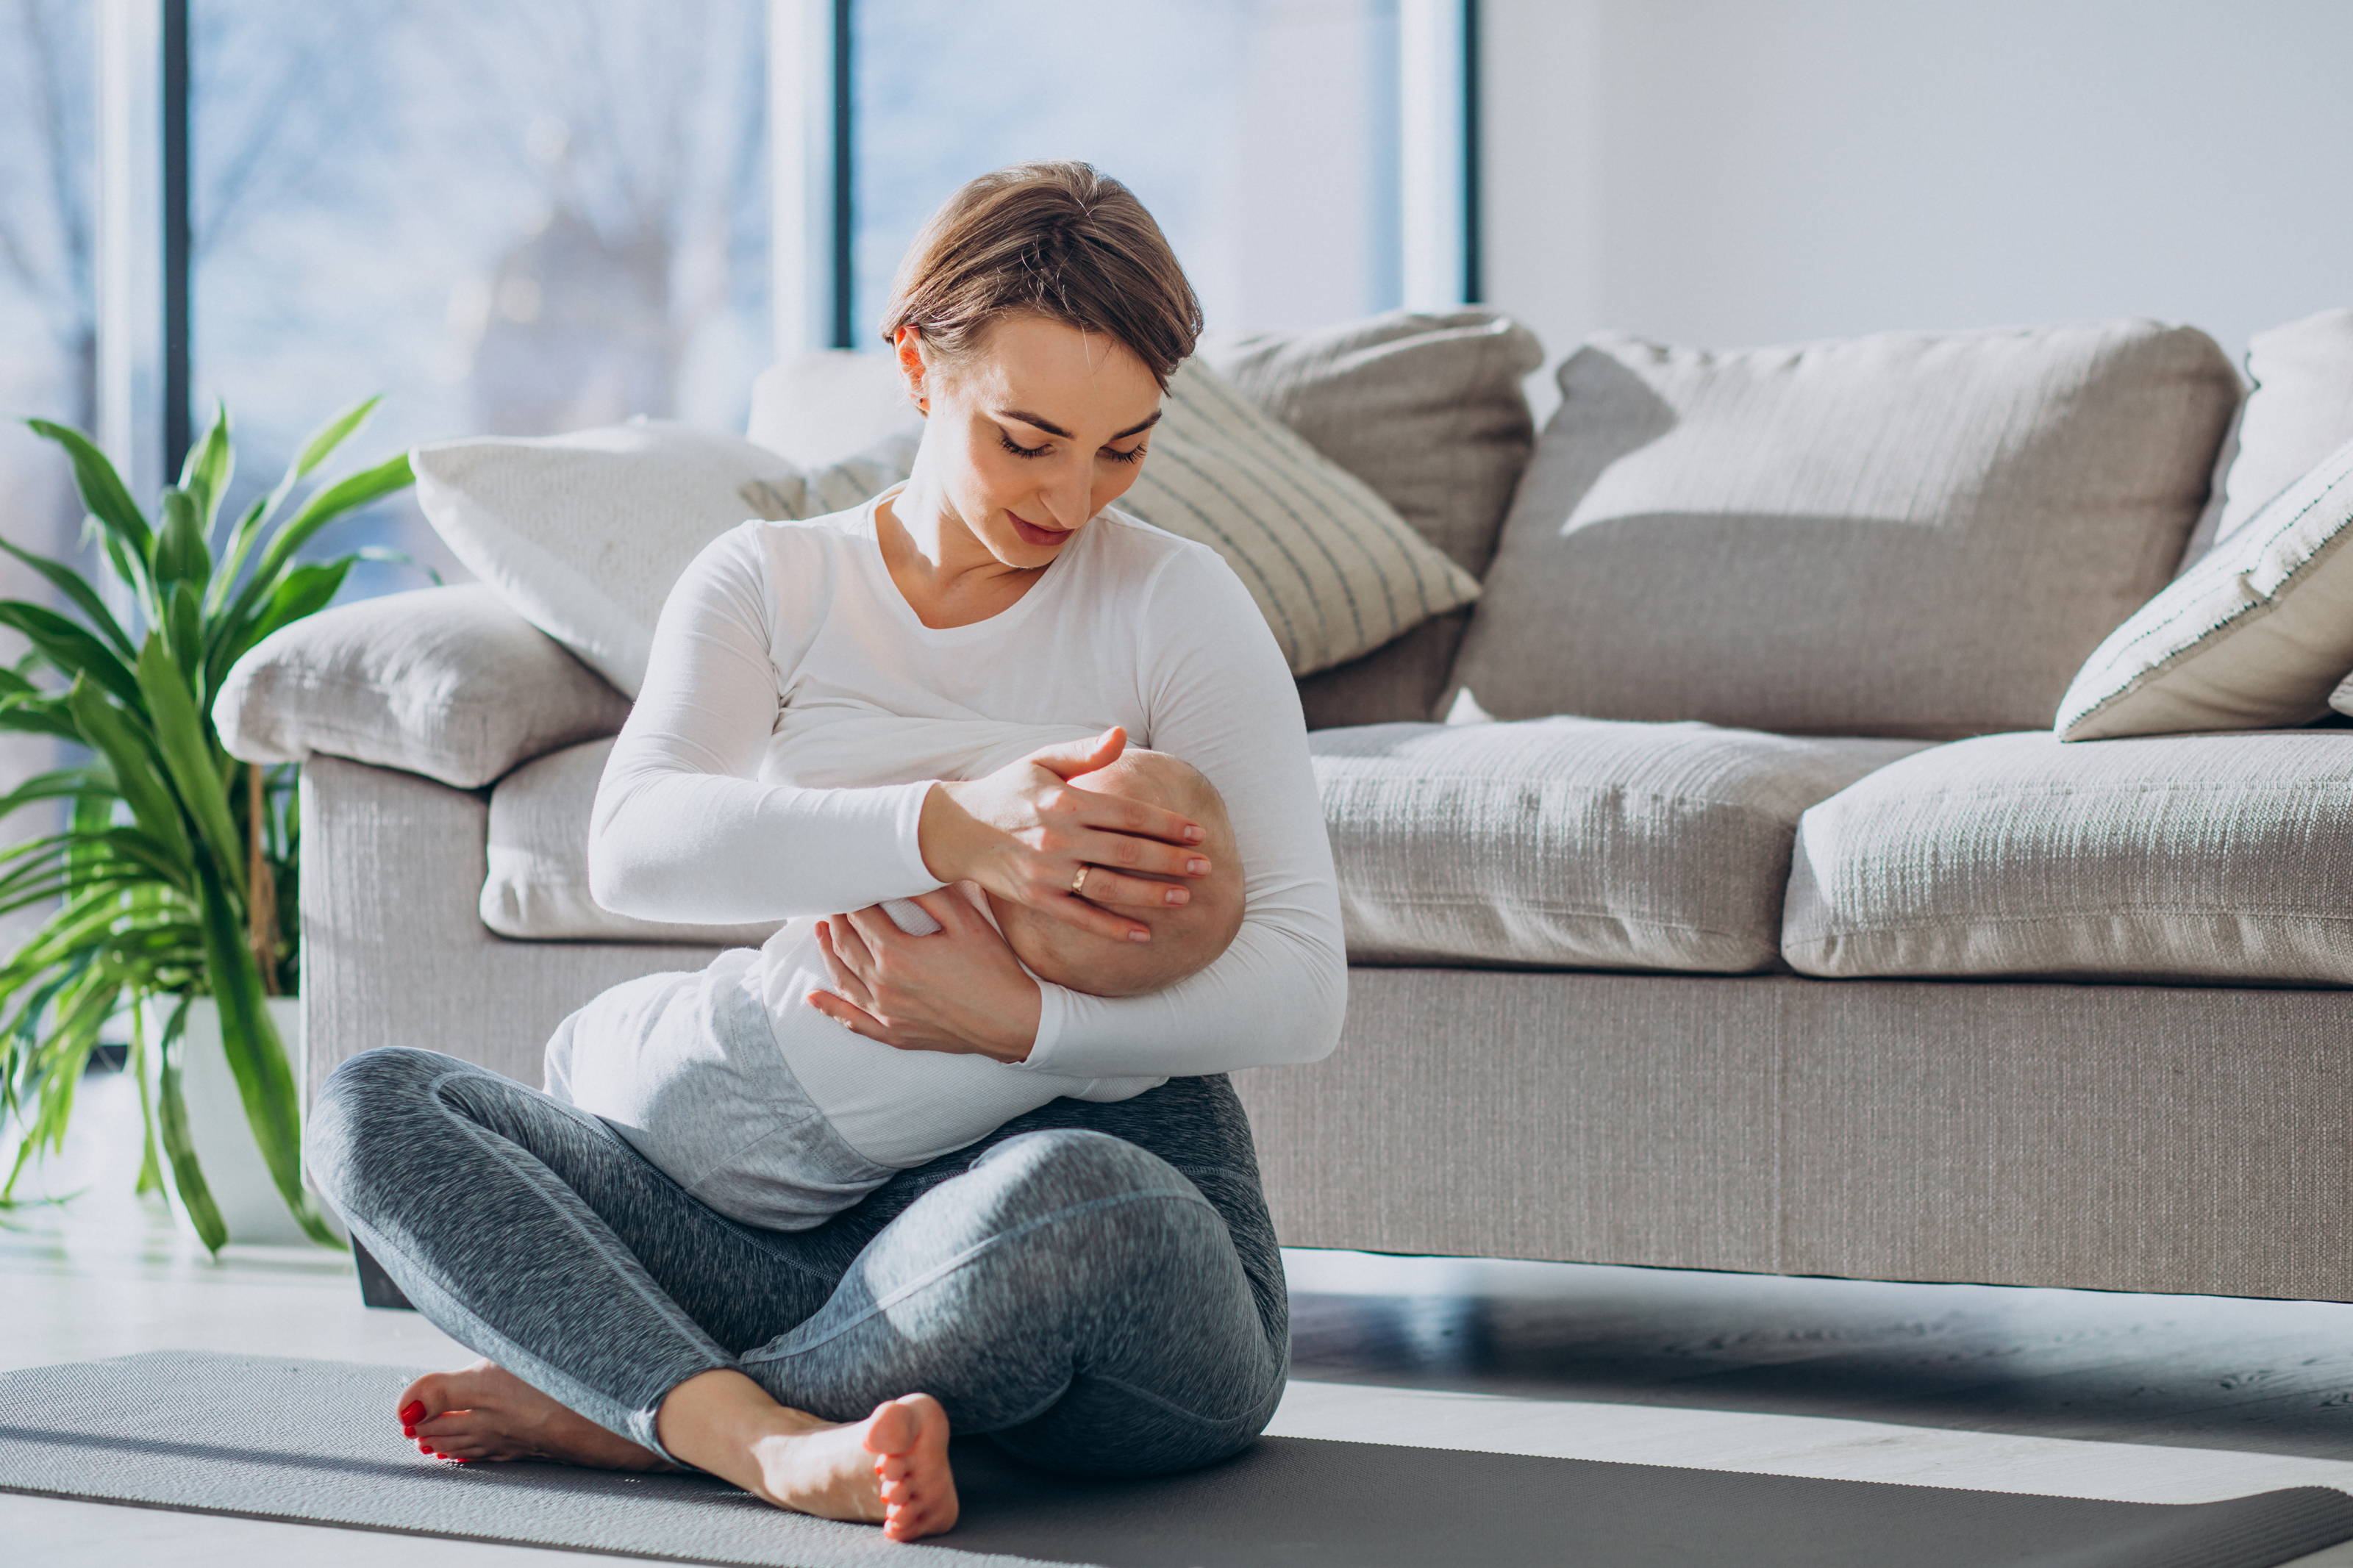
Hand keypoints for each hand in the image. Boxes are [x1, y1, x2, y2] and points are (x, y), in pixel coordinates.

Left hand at [808, 889, 1040, 1060]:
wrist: (1012, 1021)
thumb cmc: (993, 969)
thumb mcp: (967, 922)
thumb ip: (931, 895)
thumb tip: (904, 874)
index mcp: (897, 953)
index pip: (861, 917)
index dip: (854, 898)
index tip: (851, 883)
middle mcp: (883, 984)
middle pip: (847, 945)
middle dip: (838, 920)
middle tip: (834, 902)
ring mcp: (886, 1012)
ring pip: (843, 978)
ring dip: (828, 953)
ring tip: (821, 933)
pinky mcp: (893, 1032)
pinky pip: (853, 1020)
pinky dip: (830, 1007)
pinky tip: (814, 998)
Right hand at [916, 725, 1211, 941]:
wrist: (954, 829)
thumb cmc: (1007, 791)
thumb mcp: (1042, 762)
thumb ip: (1085, 754)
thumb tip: (1122, 734)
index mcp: (1066, 801)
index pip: (1129, 813)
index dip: (1168, 824)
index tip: (1198, 833)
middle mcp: (1058, 837)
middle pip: (1127, 851)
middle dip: (1171, 860)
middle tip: (1206, 866)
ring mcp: (1046, 872)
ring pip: (1109, 887)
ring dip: (1150, 895)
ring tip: (1184, 898)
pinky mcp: (1035, 898)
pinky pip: (1080, 918)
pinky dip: (1112, 928)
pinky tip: (1143, 934)